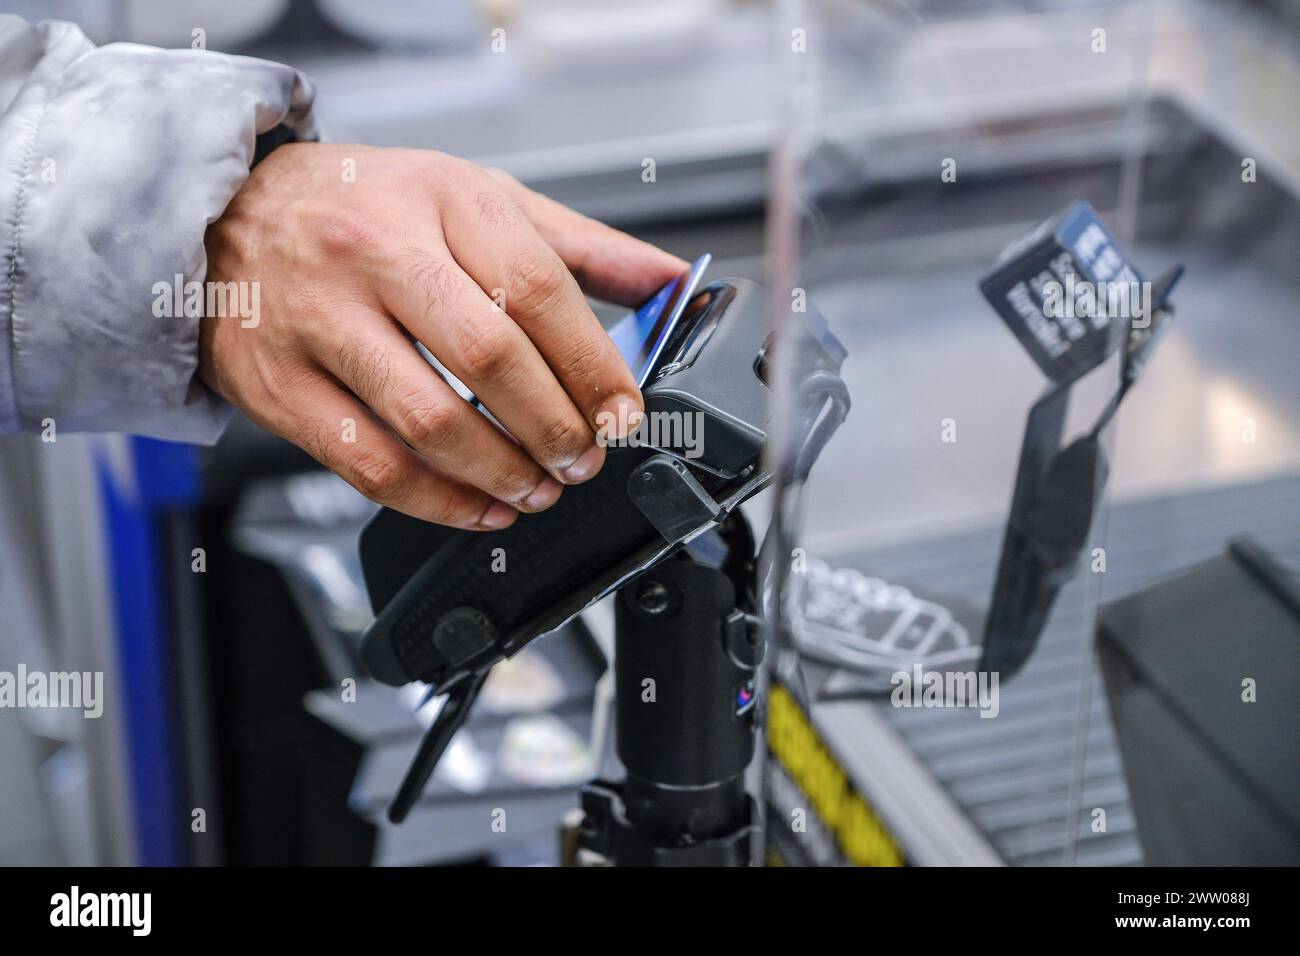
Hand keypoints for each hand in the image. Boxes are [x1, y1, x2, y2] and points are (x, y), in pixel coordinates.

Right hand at [200, 143, 686, 529]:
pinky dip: (437, 502)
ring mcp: (319, 320)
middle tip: (585, 458)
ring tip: (539, 489)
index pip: (536, 288)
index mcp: (439, 199)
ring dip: (501, 472)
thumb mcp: (473, 198)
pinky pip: (369, 463)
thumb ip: (577, 245)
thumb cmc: (362, 207)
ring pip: (428, 420)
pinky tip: (479, 508)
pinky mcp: (280, 384)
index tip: (623, 412)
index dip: (592, 365)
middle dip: (554, 426)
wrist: (221, 218)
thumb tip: (671, 283)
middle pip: (488, 356)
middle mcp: (374, 252)